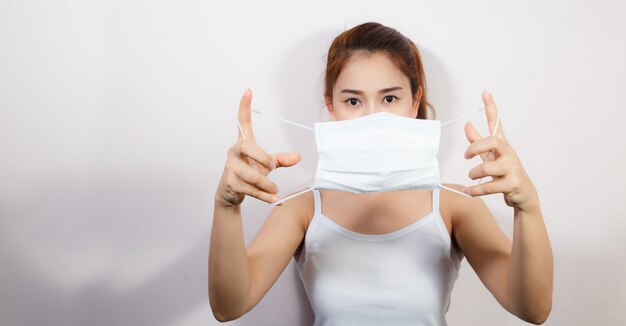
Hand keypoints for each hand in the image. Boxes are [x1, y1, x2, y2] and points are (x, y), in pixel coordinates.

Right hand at [216, 89, 300, 206]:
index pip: (242, 122)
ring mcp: (230, 167)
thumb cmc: (248, 174)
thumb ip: (280, 159)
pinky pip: (251, 189)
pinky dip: (265, 196)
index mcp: (243, 143)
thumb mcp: (265, 166)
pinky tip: (275, 201)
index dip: (245, 106)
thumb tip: (297, 157)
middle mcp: (234, 151)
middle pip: (249, 148)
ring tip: (275, 191)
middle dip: (264, 159)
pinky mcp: (229, 182)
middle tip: (271, 167)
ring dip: (268, 185)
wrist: (230, 194)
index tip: (249, 91)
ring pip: (253, 175)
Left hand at [463, 91, 538, 210]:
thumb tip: (467, 124)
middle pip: (492, 142)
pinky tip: (468, 192)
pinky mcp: (513, 184)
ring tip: (471, 177)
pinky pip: (489, 186)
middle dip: (475, 148)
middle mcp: (509, 153)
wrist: (524, 195)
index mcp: (502, 145)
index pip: (497, 122)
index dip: (491, 107)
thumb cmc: (504, 173)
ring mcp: (513, 168)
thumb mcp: (490, 156)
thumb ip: (478, 142)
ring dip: (474, 173)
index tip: (485, 93)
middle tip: (466, 156)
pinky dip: (475, 190)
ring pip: (488, 167)